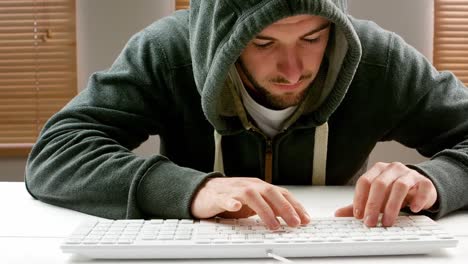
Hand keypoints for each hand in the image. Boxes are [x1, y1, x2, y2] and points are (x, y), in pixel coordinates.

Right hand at [191, 177, 309, 229]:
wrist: (204, 191)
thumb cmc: (230, 197)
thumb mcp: (254, 203)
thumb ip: (270, 207)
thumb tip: (289, 218)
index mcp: (259, 187)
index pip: (281, 193)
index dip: (295, 205)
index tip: (305, 219)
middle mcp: (250, 186)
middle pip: (271, 193)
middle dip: (285, 208)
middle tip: (295, 223)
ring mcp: (235, 190)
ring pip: (252, 196)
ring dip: (265, 211)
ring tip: (273, 225)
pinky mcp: (219, 197)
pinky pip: (226, 198)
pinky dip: (231, 202)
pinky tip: (235, 207)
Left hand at [335, 162, 436, 226]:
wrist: (419, 188)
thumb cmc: (393, 192)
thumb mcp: (375, 198)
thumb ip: (358, 205)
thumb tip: (338, 214)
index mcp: (378, 170)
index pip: (364, 181)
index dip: (360, 198)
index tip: (358, 215)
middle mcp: (392, 169)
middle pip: (380, 184)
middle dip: (373, 205)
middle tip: (370, 222)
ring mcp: (409, 174)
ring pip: (399, 186)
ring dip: (392, 206)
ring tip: (387, 222)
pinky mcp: (425, 182)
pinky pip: (422, 189)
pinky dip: (417, 200)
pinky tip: (413, 210)